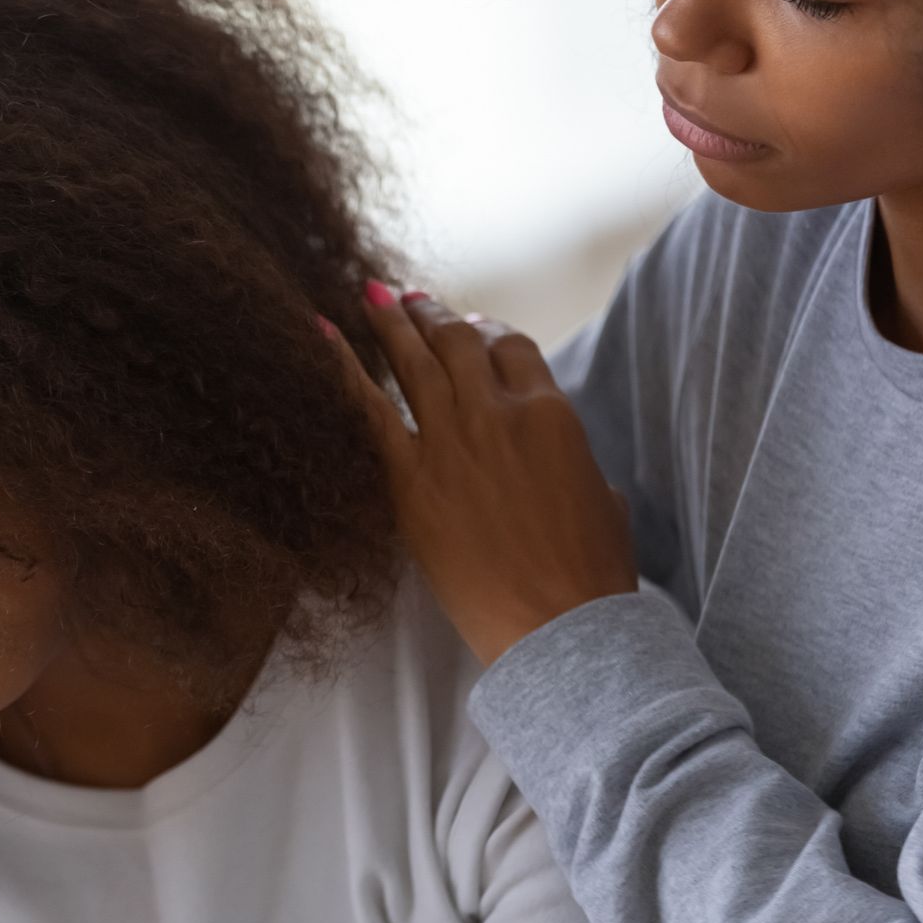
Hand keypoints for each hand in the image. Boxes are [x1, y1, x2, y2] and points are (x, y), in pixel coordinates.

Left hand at [316, 285, 636, 664]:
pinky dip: (340, 364)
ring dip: (392, 324)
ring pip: (414, 362)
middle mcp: (498, 414)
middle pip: (458, 344)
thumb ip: (576, 463)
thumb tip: (566, 463)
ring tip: (373, 297)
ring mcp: (451, 442)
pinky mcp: (409, 478)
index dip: (487, 331)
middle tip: (410, 299)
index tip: (470, 325)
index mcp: (551, 414)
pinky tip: (320, 332)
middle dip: (434, 316)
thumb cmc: (591, 575)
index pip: (511, 348)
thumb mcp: (603, 500)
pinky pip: (367, 408)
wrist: (558, 624)